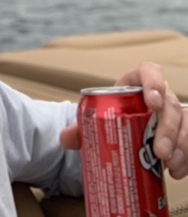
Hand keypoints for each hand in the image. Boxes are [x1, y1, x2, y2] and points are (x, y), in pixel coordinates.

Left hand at [59, 62, 187, 178]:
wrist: (121, 123)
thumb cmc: (111, 113)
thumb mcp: (96, 117)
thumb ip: (80, 127)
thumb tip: (65, 138)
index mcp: (137, 81)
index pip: (150, 71)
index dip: (154, 83)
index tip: (152, 102)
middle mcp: (160, 93)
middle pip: (170, 104)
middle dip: (167, 129)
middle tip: (159, 152)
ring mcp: (173, 111)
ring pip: (184, 122)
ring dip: (180, 144)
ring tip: (168, 164)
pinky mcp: (181, 129)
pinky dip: (185, 156)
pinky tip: (177, 171)